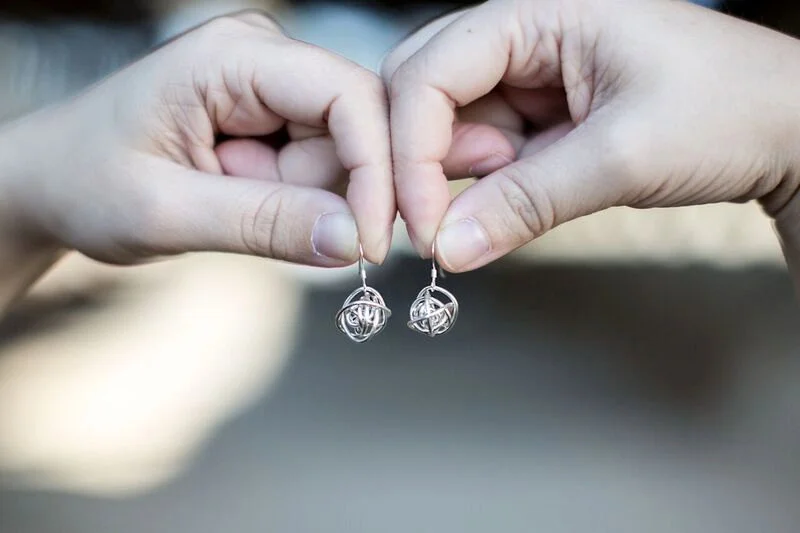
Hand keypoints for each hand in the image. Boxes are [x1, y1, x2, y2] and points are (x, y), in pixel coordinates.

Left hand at [1, 10, 392, 266]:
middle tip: (245, 215)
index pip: (346, 96)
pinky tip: (240, 199)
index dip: (375, 170)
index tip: (370, 244)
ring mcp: (271, 87)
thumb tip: (354, 241)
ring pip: (341, 156)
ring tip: (225, 202)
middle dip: (324, 193)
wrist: (54, 183)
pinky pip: (320, 169)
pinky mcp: (274, 118)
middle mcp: (263, 57)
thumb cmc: (86, 183)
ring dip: (301, 200)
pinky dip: (295, 202)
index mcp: (233, 55)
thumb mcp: (166, 211)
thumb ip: (263, 223)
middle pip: (353, 130)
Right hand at [382, 0, 799, 271]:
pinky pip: (485, 153)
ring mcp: (529, 78)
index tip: (423, 224)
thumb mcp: (622, 157)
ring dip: (459, 178)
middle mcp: (522, 37)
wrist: (784, 129)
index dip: (411, 150)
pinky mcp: (540, 117)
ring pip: (449, 128)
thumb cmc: (729, 109)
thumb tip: (448, 249)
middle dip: (422, 160)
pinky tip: (520, 198)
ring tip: (516, 198)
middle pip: (422, 92)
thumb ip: (526, 203)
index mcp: (536, 12)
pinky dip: (487, 188)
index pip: (430, 72)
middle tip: (444, 219)